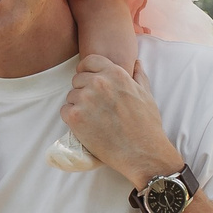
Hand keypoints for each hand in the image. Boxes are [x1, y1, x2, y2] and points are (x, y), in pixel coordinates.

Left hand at [62, 55, 185, 189]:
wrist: (142, 152)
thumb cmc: (147, 125)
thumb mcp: (146, 94)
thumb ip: (138, 76)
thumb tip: (136, 63)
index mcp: (115, 73)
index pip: (89, 61)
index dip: (88, 71)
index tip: (89, 81)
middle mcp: (98, 82)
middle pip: (78, 79)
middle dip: (84, 90)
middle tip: (96, 107)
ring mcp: (85, 99)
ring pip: (71, 96)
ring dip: (78, 105)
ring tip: (94, 118)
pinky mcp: (75, 117)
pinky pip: (65, 110)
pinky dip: (72, 118)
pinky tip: (86, 126)